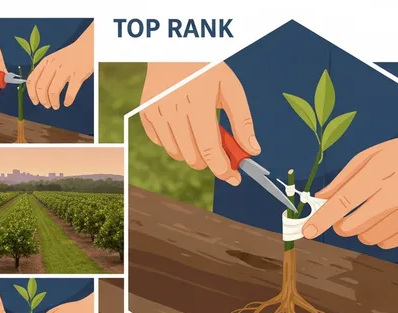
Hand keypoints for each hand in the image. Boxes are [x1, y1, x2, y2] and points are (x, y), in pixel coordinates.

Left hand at [27, 22, 93, 109]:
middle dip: (43, 100)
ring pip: (53, 91)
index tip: (35, 101)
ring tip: (56, 106)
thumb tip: (40, 88)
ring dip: (53, 102)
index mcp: (46, 62)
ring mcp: (66, 70)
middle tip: (47, 106)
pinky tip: (67, 103)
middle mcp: (53, 66)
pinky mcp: (78, 75)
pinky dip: (68, 100)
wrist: (88, 47)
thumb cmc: (71, 55)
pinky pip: (70, 91)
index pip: (32, 80)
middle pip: (41, 87)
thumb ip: (46, 70)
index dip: (32, 93)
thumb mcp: (54, 59)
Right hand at [140, 61, 259, 185]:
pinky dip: (174, 143)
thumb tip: (253, 151)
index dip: (223, 169)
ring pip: (176, 153)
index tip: (234, 178)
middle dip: (210, 163)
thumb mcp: (231, 89)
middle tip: (221, 154)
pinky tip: (184, 128)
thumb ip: (243, 122)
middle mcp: (174, 107)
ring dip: (193, 155)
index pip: (209, 148)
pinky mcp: (145, 111)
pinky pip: (160, 142)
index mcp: (199, 100)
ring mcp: (156, 109)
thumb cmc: (208, 69)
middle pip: (193, 156)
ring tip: (202, 137)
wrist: (174, 48)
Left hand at [302, 123, 397, 248]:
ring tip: (371, 212)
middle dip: (340, 225)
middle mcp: (395, 196)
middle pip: (352, 226)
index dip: (322, 219)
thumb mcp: (373, 154)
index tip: (307, 231)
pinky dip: (380, 237)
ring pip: (368, 238)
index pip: (343, 202)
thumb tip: (320, 196)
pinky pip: (388, 244)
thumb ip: (345, 177)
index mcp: (379, 174)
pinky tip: (386, 220)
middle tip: (344, 216)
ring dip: (361, 231)